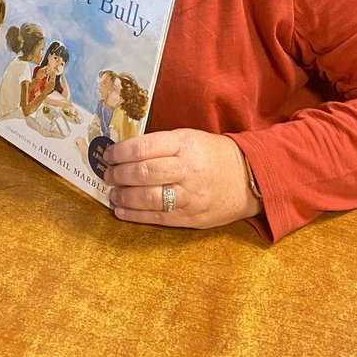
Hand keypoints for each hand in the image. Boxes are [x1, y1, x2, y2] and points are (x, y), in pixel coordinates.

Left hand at [102, 130, 261, 228]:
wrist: (249, 178)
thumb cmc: (214, 154)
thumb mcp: (191, 138)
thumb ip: (162, 144)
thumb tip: (126, 152)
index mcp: (186, 145)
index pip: (145, 148)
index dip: (121, 152)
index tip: (109, 154)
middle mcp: (187, 170)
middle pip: (144, 173)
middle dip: (119, 175)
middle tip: (108, 174)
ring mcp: (190, 196)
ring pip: (148, 198)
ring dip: (124, 196)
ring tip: (113, 193)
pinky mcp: (191, 218)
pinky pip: (157, 218)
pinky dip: (134, 215)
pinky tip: (120, 211)